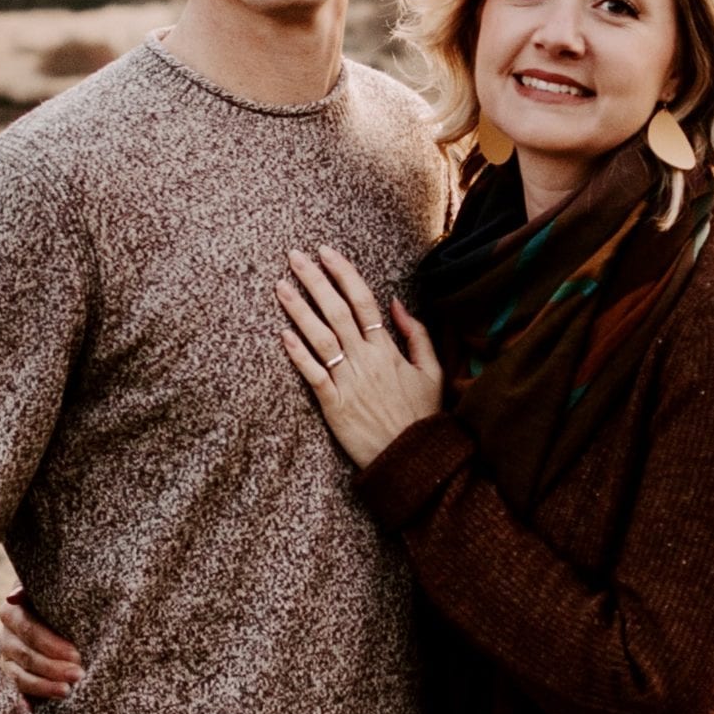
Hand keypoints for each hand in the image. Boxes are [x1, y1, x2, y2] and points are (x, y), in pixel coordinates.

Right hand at [0, 588, 81, 701]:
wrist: (59, 615)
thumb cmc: (58, 601)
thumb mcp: (51, 591)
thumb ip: (34, 590)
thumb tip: (14, 597)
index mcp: (12, 612)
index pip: (28, 630)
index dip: (50, 644)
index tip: (76, 654)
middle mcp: (5, 636)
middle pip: (25, 655)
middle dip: (52, 667)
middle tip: (79, 674)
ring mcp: (7, 659)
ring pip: (19, 676)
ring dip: (43, 686)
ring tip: (67, 691)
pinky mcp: (13, 678)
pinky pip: (16, 692)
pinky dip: (24, 702)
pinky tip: (31, 710)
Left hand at [277, 245, 445, 467]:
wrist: (415, 461)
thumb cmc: (422, 416)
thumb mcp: (432, 371)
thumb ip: (416, 334)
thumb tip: (397, 303)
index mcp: (388, 350)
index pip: (363, 301)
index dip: (343, 274)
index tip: (326, 252)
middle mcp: (366, 361)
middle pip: (336, 311)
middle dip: (314, 281)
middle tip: (295, 256)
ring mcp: (349, 383)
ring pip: (320, 338)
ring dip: (299, 310)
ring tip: (281, 287)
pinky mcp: (335, 407)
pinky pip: (314, 375)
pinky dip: (298, 355)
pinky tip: (283, 335)